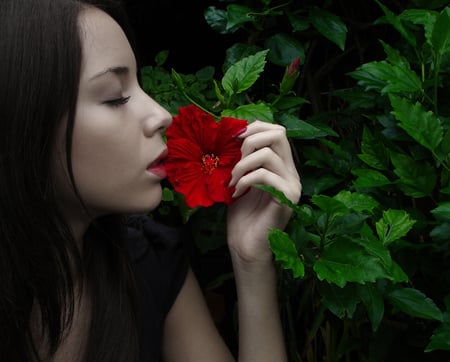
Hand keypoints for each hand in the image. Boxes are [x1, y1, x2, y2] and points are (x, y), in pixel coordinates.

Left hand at [227, 121, 300, 265]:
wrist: (245, 245)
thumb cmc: (241, 214)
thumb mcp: (239, 179)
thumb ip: (241, 158)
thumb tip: (229, 132)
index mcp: (281, 166)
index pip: (277, 131)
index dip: (254, 127)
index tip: (232, 136)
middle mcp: (291, 172)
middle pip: (279, 134)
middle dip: (250, 139)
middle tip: (232, 158)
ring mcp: (292, 184)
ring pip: (268, 154)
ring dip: (242, 164)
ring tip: (231, 180)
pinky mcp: (288, 197)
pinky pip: (265, 175)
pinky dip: (245, 180)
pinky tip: (236, 193)